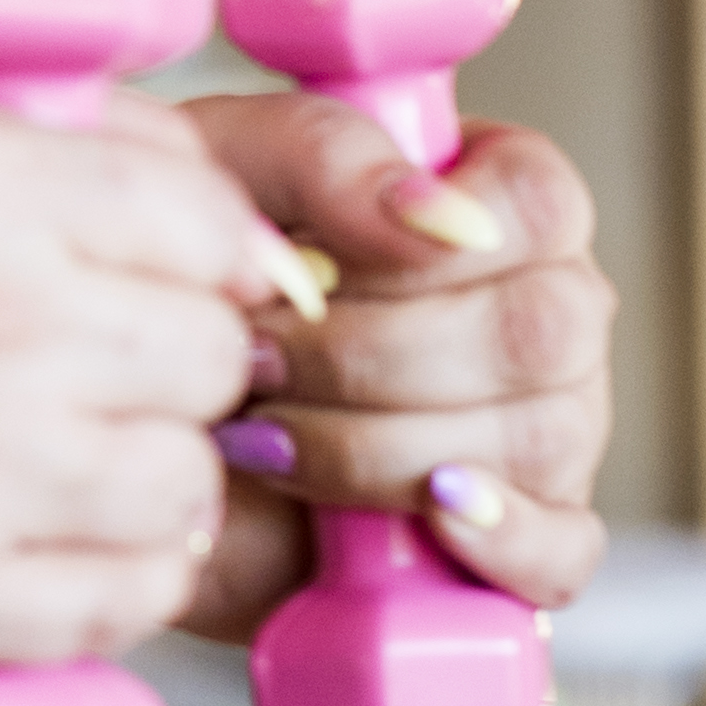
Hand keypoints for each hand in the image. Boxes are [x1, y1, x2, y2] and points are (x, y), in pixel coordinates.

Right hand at [0, 79, 298, 685]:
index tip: (152, 278)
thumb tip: (269, 247)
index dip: (197, 258)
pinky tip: (22, 524)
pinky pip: (123, 599)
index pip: (206, 223)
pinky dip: (101, 571)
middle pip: (211, 358)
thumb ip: (77, 145)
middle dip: (167, 365)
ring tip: (43, 450)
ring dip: (140, 475)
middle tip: (80, 368)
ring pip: (182, 487)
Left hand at [168, 95, 614, 636]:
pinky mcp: (531, 535)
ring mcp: (553, 426)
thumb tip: (433, 214)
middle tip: (256, 359)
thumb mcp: (228, 174)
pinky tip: (425, 517)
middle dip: (371, 353)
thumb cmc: (205, 270)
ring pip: (538, 438)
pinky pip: (566, 550)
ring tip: (265, 434)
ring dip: (380, 444)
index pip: (540, 204)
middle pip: (541, 331)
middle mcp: (548, 311)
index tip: (319, 265)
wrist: (139, 411)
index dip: (435, 240)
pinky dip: (500, 541)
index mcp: (498, 205)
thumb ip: (324, 154)